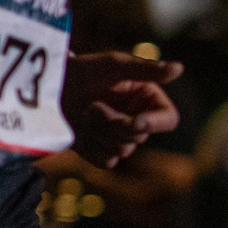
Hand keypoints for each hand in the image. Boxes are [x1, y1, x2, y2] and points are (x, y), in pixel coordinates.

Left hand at [64, 50, 181, 169]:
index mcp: (148, 100)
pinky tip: (81, 130)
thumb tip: (179, 68)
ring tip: (84, 113)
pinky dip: (92, 147)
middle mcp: (139, 121)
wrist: (48, 88)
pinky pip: (106, 161)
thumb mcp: (116, 65)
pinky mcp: (102, 154)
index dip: (155, 123)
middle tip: (93, 106)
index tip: (137, 121)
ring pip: (123, 150)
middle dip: (115, 123)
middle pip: (140, 137)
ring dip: (100, 132)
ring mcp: (120, 140)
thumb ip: (147, 69)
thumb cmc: (83, 71)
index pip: (168, 119)